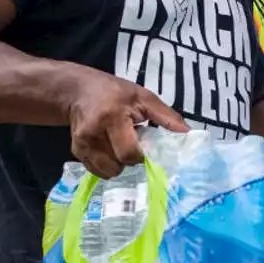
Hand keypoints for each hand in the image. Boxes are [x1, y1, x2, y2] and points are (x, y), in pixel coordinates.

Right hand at [65, 69, 188, 177]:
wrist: (78, 91)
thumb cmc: (115, 93)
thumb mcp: (143, 97)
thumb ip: (166, 116)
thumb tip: (187, 133)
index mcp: (111, 117)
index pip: (129, 153)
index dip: (142, 154)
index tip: (144, 142)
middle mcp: (92, 133)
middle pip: (119, 164)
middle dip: (130, 159)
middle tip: (132, 142)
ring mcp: (81, 144)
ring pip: (108, 171)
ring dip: (118, 163)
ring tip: (118, 144)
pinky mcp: (76, 151)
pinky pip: (97, 170)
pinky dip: (106, 164)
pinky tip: (108, 147)